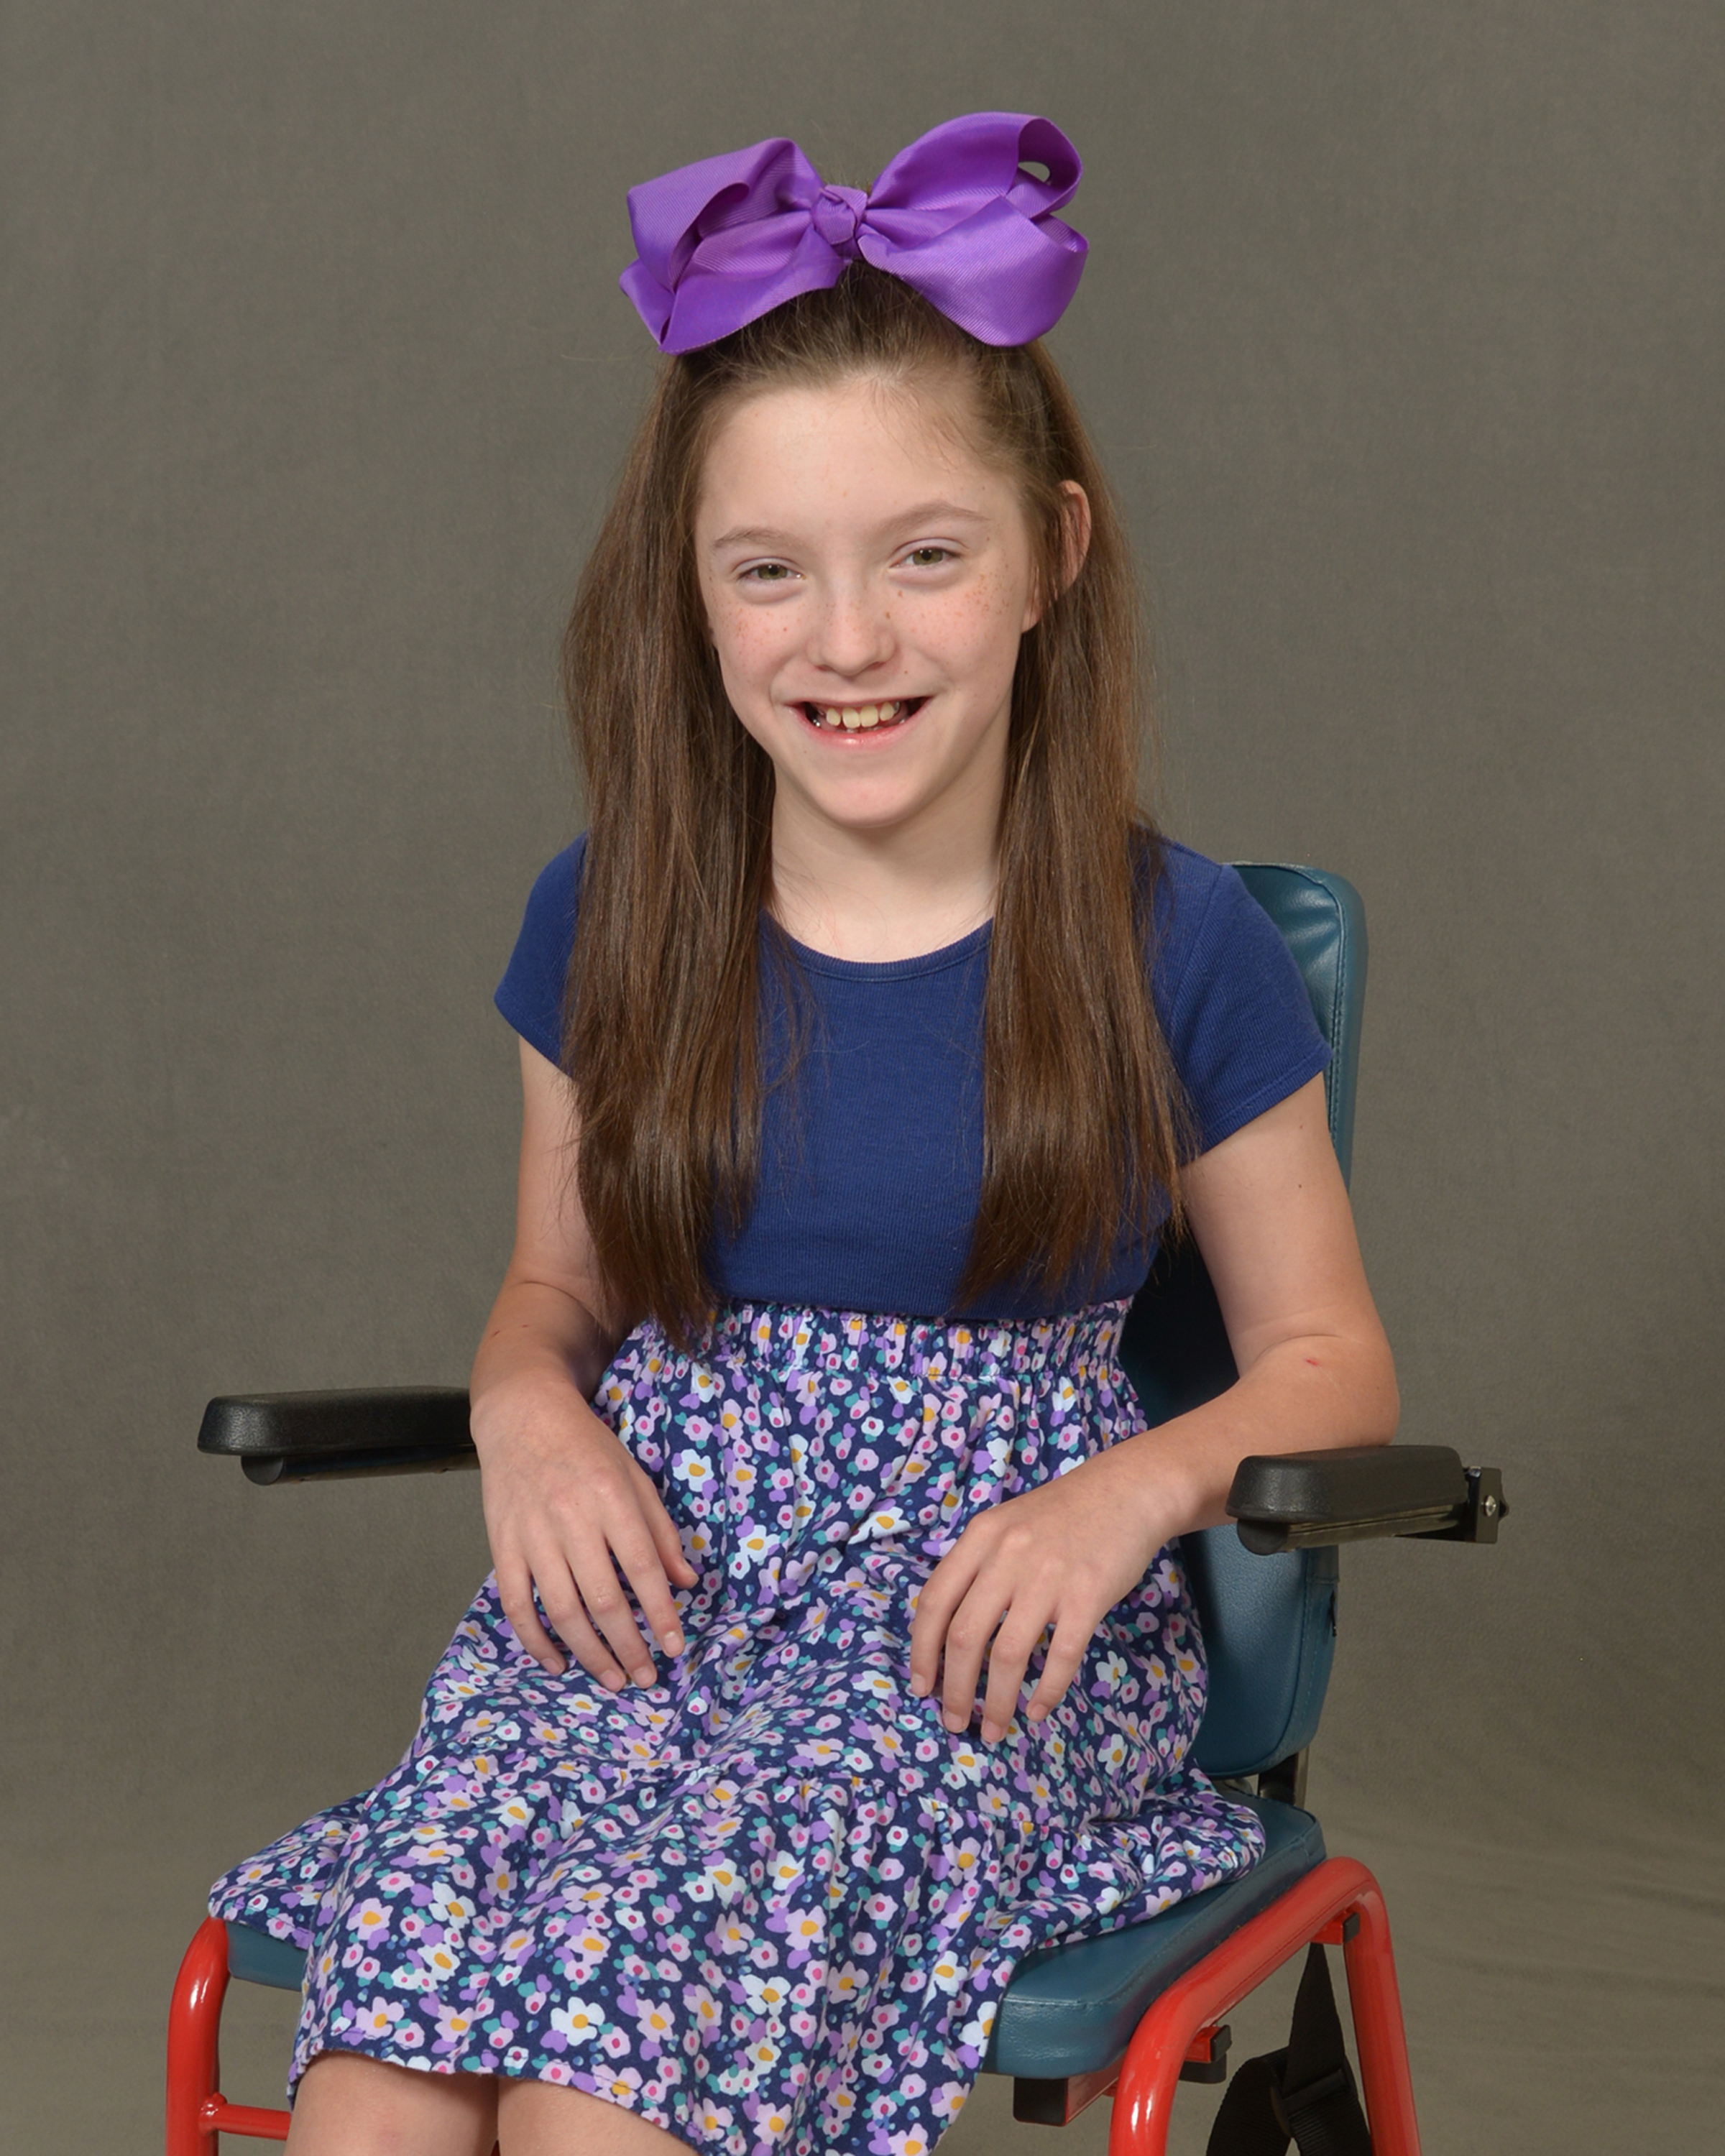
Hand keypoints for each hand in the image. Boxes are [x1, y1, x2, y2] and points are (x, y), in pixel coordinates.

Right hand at [471, 1372, 698, 1687]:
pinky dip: (535, 1640)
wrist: (522, 1416)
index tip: (674, 1647)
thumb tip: (686, 1581)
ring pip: (562, 1609)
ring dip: (589, 1653)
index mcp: (611, 1499)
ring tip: (612, 1679)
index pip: (642, 1568)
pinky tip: (556, 1662)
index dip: (660, 1613)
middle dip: (629, 1646)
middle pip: (604, 1599)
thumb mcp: (634, 1475)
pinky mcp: (502, 1546)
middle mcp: (572, 1519)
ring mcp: (532, 1535)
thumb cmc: (587, 1446)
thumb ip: (660, 1530)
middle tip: (645, 1678)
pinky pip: (517, 1604)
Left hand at [907, 1437, 1175, 1744]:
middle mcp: (1007, 1556)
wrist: (1128, 1490)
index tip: (921, 1686)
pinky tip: (1038, 1711)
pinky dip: (1047, 1692)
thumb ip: (978, 1566)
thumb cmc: (1064, 1513)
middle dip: (954, 1689)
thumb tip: (949, 1629)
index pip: (934, 1602)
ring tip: (994, 1729)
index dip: (921, 1651)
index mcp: (981, 1537)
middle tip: (953, 1722)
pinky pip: (1061, 1656)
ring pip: (1008, 1655)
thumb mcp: (1007, 1524)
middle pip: (964, 1636)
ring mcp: (1047, 1577)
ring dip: (997, 1702)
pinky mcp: (1087, 1596)